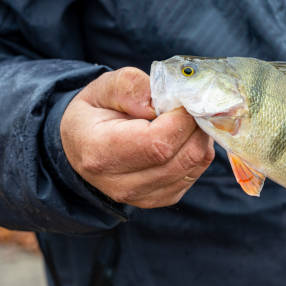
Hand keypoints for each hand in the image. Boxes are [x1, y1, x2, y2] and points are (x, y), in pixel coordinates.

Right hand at [60, 67, 213, 207]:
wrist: (84, 146)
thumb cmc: (96, 113)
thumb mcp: (104, 87)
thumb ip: (131, 87)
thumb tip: (159, 103)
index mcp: (100, 152)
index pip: (158, 142)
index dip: (181, 118)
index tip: (183, 99)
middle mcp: (121, 184)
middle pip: (183, 156)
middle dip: (196, 126)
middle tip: (190, 106)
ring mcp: (143, 196)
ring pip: (194, 164)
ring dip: (200, 137)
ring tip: (187, 119)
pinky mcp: (161, 199)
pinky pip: (195, 172)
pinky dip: (198, 151)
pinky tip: (184, 136)